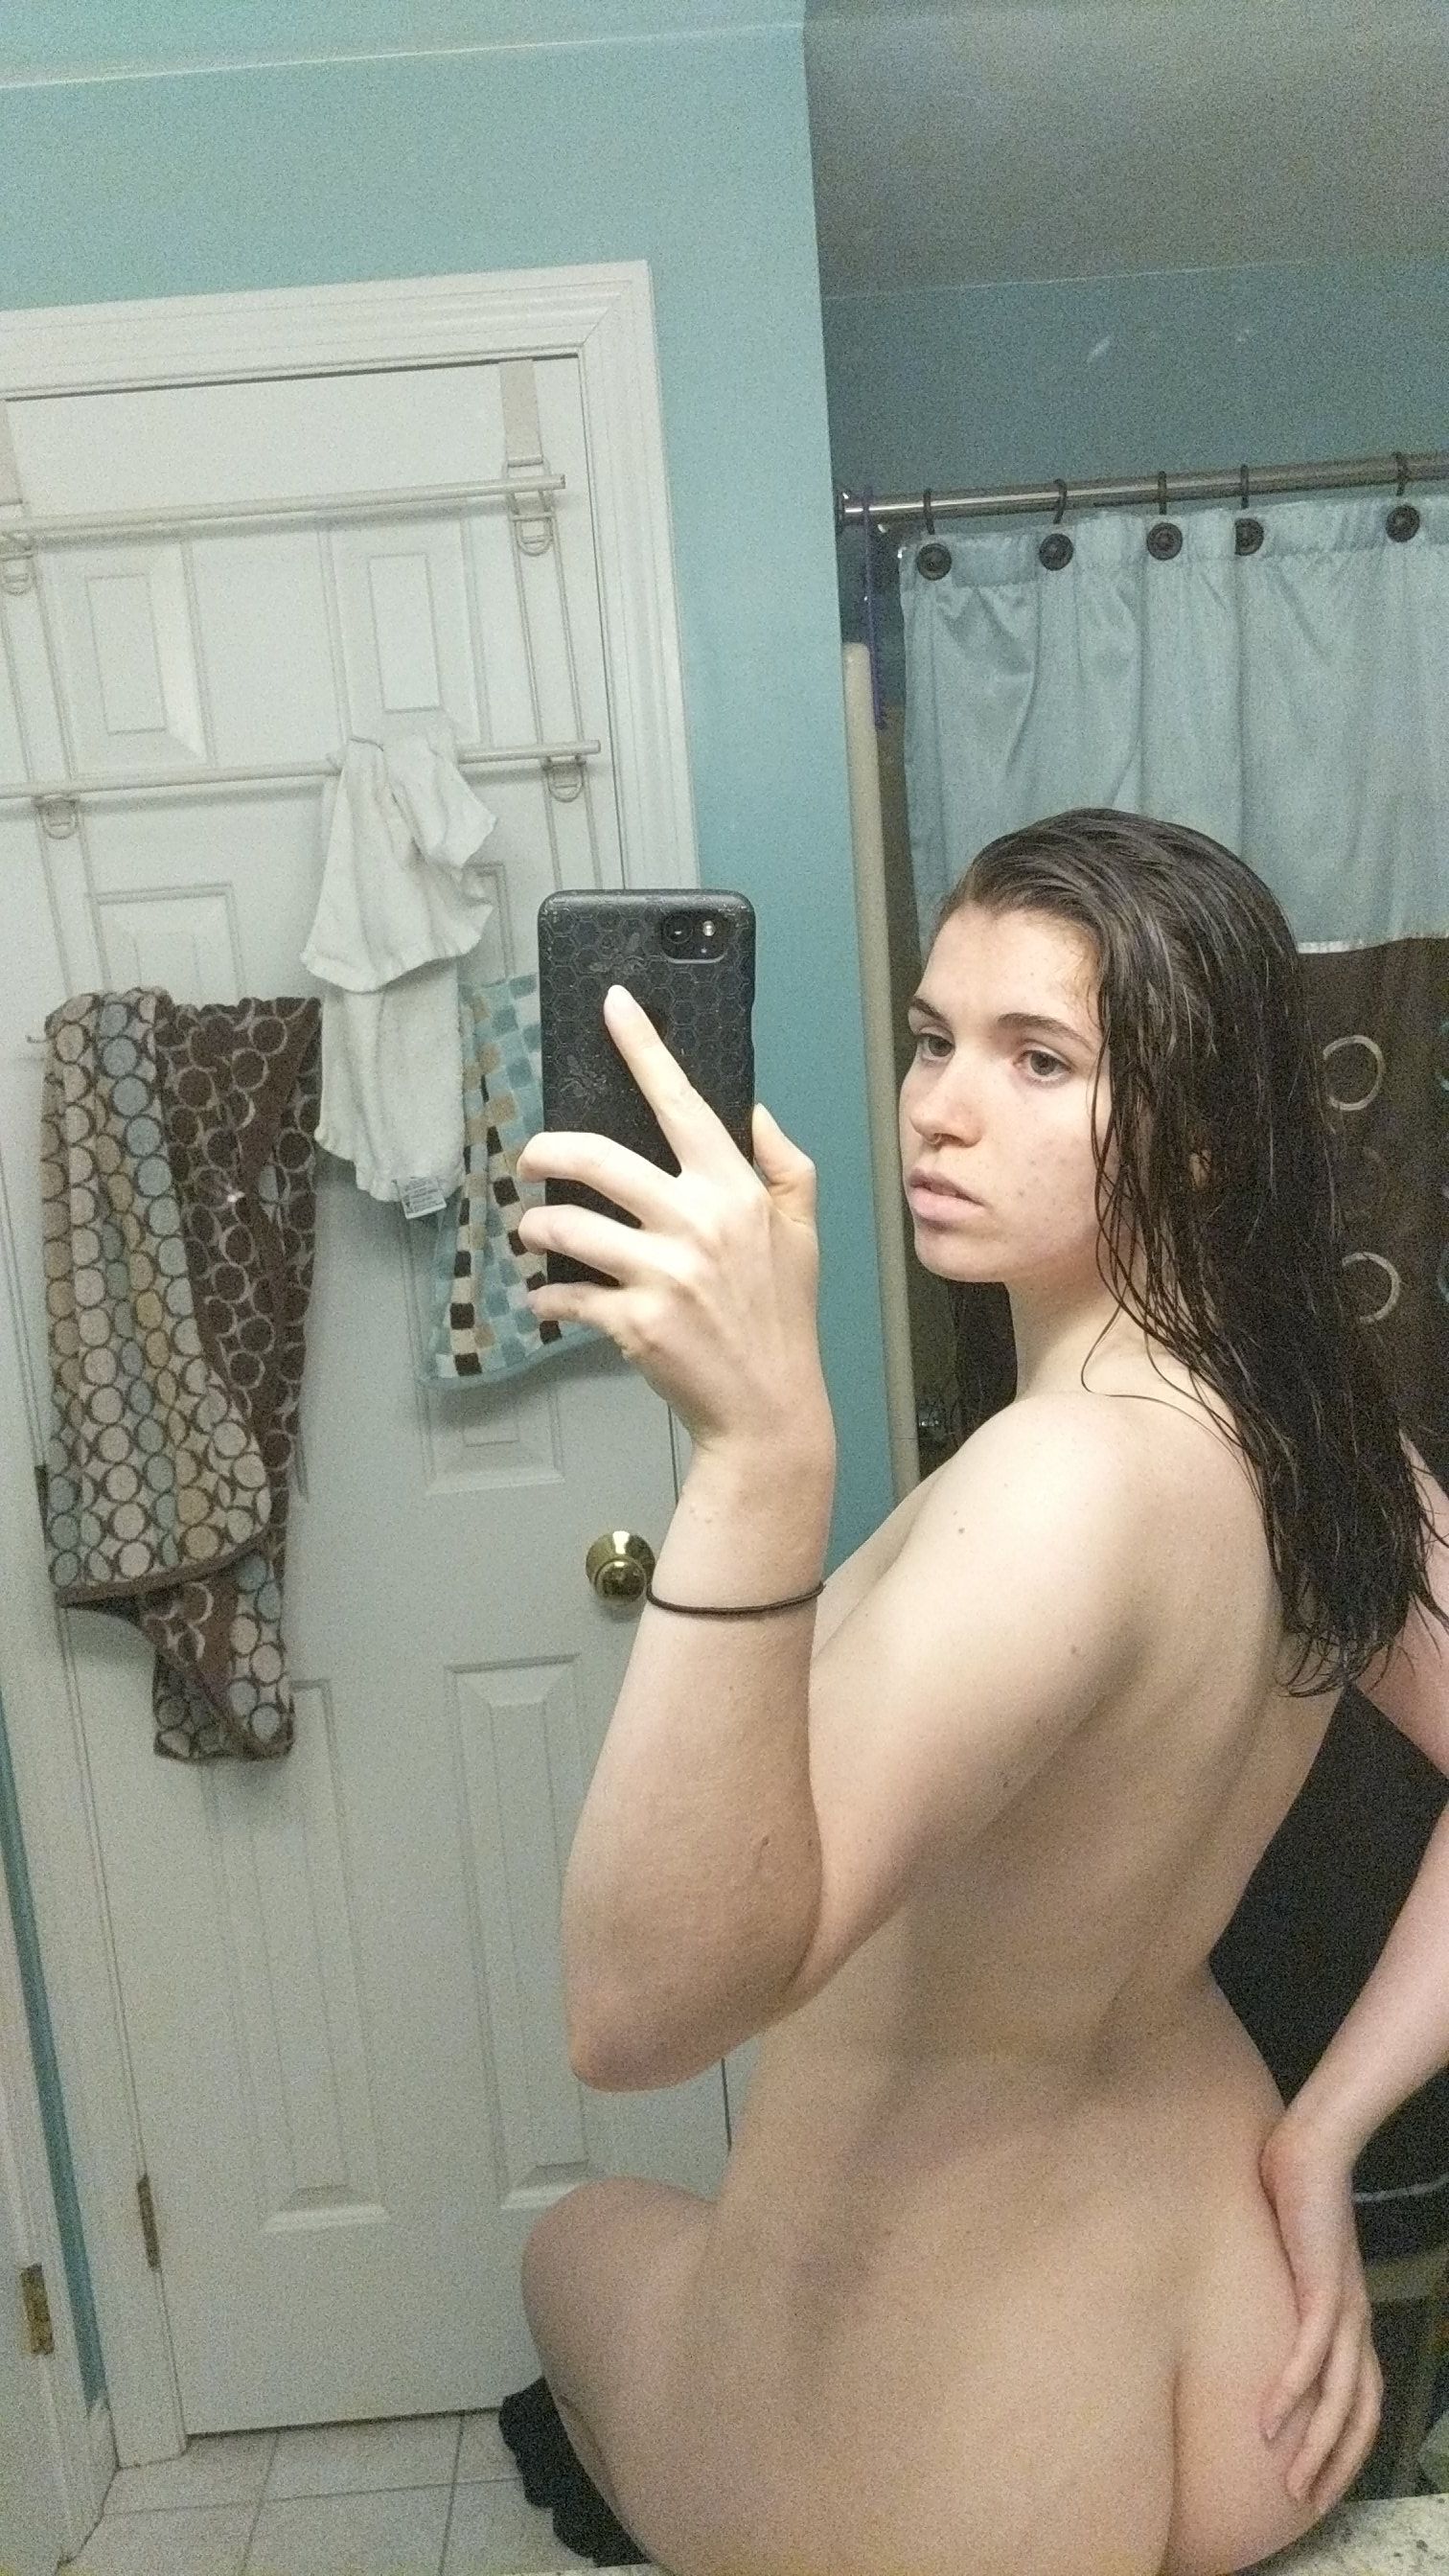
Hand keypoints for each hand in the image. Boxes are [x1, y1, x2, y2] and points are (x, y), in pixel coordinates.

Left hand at [514, 984, 830, 1454]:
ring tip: (537, 1233)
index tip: (613, 1004)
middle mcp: (697, 1223)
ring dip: (536, 1227)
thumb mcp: (803, 1232)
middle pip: (595, 1157)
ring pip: (565, 1226)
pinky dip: (546, 1296)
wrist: (768, 1408)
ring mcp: (663, 1273)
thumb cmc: (782, 1318)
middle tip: (528, 1162)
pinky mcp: (633, 1321)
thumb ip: (784, 1164)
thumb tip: (752, 1113)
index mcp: (735, 1190)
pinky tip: (551, 1301)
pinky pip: (563, 1294)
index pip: (681, 1102)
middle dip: (544, 1153)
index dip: (644, 1048)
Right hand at [1257, 2115, 1382, 2514]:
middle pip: (1358, 2414)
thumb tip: (1254, 2315)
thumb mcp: (1292, 2258)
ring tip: (1288, 2480)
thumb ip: (1282, 2290)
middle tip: (1302, 2502)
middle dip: (1333, 2464)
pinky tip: (1268, 2420)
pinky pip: (1309, 2354)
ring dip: (1313, 2444)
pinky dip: (1291, 2392)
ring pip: (1338, 2396)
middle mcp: (1356, 2321)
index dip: (1346, 2448)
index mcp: (1352, 2318)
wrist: (1310, 2148)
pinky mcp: (1322, 2286)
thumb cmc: (1295, 2196)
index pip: (1363, 2403)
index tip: (1319, 2481)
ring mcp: (1343, 2306)